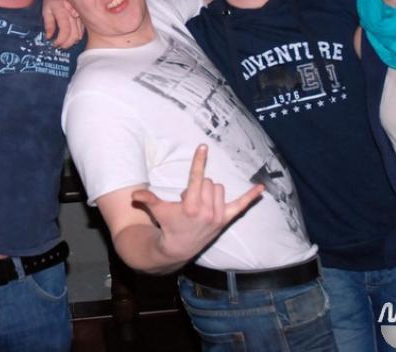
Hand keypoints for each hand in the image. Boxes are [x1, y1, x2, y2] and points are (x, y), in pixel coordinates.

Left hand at [42, 0, 83, 47]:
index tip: (55, 44)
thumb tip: (49, 37)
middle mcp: (73, 13)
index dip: (61, 40)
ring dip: (72, 41)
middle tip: (61, 46)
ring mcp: (80, 14)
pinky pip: (82, 28)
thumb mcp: (46, 9)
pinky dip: (78, 35)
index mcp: (63, 12)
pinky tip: (73, 38)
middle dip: (67, 43)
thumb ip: (48, 24)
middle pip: (74, 34)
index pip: (65, 30)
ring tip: (65, 43)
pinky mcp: (83, 15)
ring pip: (79, 32)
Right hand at [131, 144, 262, 263]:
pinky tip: (262, 188)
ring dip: (209, 191)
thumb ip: (147, 200)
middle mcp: (207, 210)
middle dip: (199, 185)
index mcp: (191, 205)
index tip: (203, 147)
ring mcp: (219, 215)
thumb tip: (134, 195)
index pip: (197, 177)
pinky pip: (242, 206)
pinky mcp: (226, 219)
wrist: (179, 248)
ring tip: (198, 203)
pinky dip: (251, 197)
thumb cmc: (168, 225)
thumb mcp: (158, 211)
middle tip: (188, 199)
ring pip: (219, 188)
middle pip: (209, 181)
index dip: (199, 161)